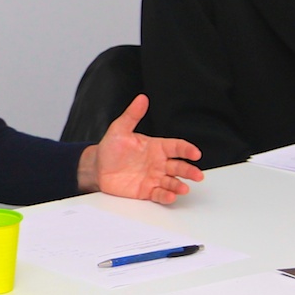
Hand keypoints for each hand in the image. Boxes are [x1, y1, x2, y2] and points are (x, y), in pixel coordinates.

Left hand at [78, 94, 204, 203]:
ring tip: (184, 188)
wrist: (97, 167)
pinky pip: (159, 194)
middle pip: (179, 166)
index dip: (187, 150)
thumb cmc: (110, 148)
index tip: (195, 153)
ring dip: (179, 185)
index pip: (176, 147)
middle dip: (189, 170)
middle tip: (197, 175)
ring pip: (172, 181)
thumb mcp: (119, 129)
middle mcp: (158, 163)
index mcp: (156, 147)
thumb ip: (132, 115)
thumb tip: (141, 99)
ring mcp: (154, 177)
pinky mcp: (146, 190)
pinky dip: (166, 196)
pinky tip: (171, 196)